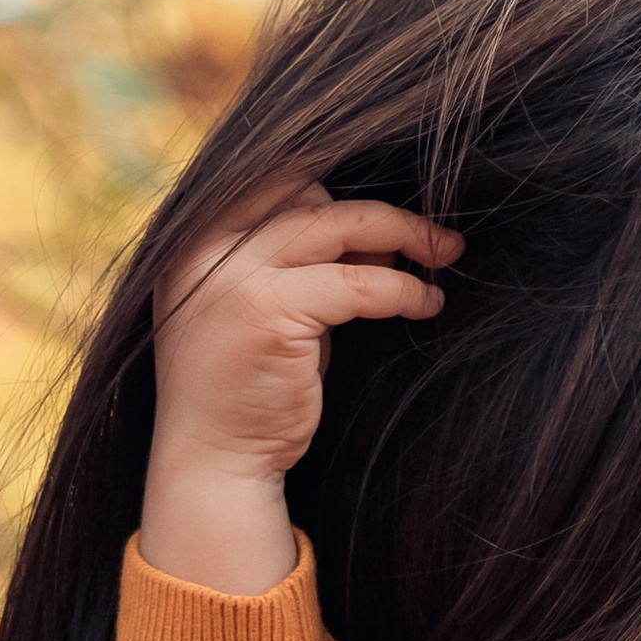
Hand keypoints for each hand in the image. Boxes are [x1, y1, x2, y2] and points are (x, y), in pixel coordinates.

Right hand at [143, 182, 460, 594]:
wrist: (213, 464)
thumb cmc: (249, 391)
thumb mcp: (263, 307)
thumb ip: (297, 261)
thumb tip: (374, 230)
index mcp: (194, 236)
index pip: (275, 176)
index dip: (338, 189)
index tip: (390, 218)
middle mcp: (204, 246)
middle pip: (310, 190)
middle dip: (380, 213)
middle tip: (437, 237)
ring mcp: (231, 275)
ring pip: (340, 223)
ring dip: (405, 235)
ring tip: (446, 257)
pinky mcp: (267, 312)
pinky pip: (358, 283)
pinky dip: (403, 289)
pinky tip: (427, 303)